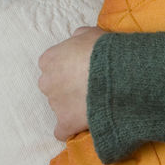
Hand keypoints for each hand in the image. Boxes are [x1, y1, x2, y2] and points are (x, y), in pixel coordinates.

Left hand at [37, 26, 104, 140]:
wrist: (117, 74)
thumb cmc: (104, 50)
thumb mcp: (90, 34)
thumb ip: (77, 38)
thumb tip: (76, 41)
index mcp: (48, 60)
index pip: (52, 66)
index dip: (68, 69)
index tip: (82, 71)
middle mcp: (46, 81)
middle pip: (54, 87)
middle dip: (68, 89)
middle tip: (89, 88)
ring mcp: (55, 103)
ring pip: (60, 108)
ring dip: (73, 107)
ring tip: (95, 105)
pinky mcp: (66, 122)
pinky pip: (62, 131)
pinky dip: (71, 129)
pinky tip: (84, 125)